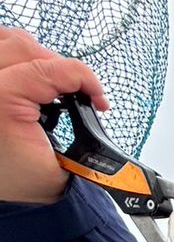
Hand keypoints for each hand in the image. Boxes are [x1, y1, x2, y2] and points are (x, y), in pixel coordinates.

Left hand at [0, 27, 108, 203]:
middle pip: (22, 46)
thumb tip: (88, 88)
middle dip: (56, 65)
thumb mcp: (64, 158)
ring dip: (33, 55)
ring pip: (7, 41)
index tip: (96, 98)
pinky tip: (29, 78)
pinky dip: (15, 56)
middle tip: (73, 92)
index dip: (80, 77)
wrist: (13, 201)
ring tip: (50, 83)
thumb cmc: (30, 185)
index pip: (44, 68)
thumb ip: (78, 116)